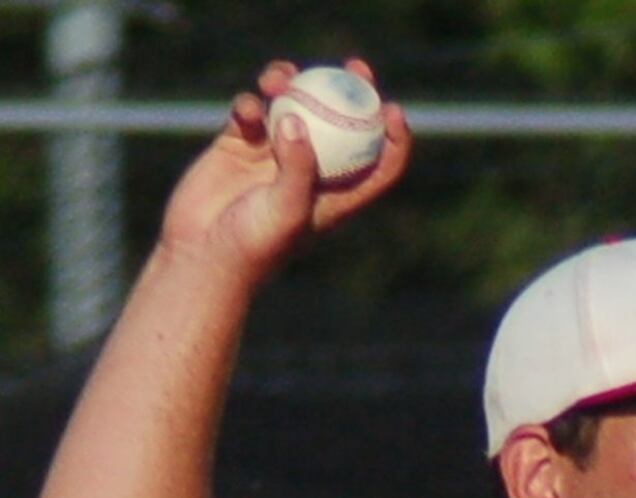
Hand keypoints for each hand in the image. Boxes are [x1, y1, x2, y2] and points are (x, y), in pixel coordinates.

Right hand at [159, 58, 410, 284]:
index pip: (378, 166)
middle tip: (354, 67)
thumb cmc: (254, 244)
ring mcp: (274, 155)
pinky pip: (252, 110)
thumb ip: (298, 166)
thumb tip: (295, 115)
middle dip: (350, 93)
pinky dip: (251, 102)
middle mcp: (310, 172)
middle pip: (342, 125)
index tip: (390, 109)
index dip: (393, 138)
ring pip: (294, 106)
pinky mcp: (240, 144)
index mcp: (336, 197)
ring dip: (291, 84)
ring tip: (278, 79)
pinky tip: (247, 110)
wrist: (202, 252)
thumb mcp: (287, 210)